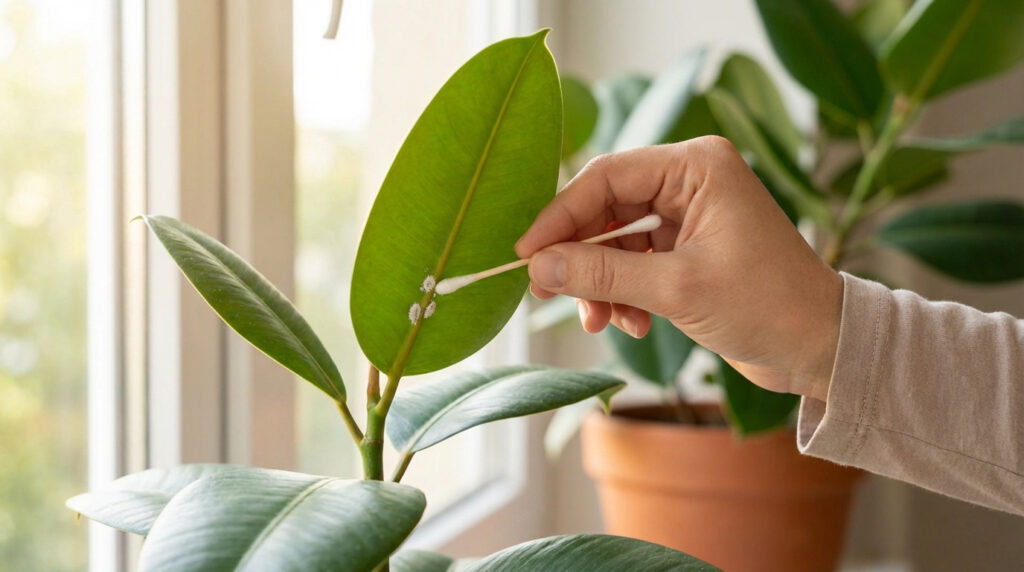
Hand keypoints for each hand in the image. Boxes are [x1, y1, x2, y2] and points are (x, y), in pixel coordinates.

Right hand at [515, 137, 842, 400]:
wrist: (820, 348)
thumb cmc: (767, 306)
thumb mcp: (676, 289)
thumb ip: (602, 272)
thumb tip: (538, 265)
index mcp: (696, 167)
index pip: (606, 178)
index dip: (561, 216)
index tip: (526, 254)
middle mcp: (691, 182)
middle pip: (606, 209)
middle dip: (579, 256)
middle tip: (547, 292)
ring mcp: (690, 216)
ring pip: (616, 241)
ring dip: (601, 283)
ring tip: (599, 320)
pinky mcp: (689, 249)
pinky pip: (635, 263)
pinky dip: (624, 293)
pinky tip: (631, 324)